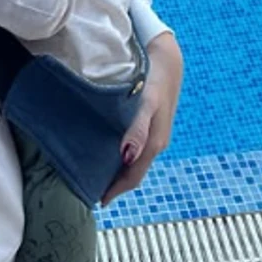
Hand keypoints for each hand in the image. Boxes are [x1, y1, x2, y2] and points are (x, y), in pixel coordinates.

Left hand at [102, 31, 183, 205]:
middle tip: (92, 190)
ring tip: (97, 175)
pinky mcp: (150, 124)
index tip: (98, 201)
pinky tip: (110, 152)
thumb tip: (126, 157)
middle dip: (116, 184)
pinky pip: (135, 148)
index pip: (133, 175)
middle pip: (134, 172)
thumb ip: (138, 129)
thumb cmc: (156, 81)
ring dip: (119, 172)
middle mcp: (155, 143)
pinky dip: (123, 157)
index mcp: (154, 143)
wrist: (168, 61)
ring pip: (134, 161)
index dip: (117, 189)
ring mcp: (153, 134)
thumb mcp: (148, 103)